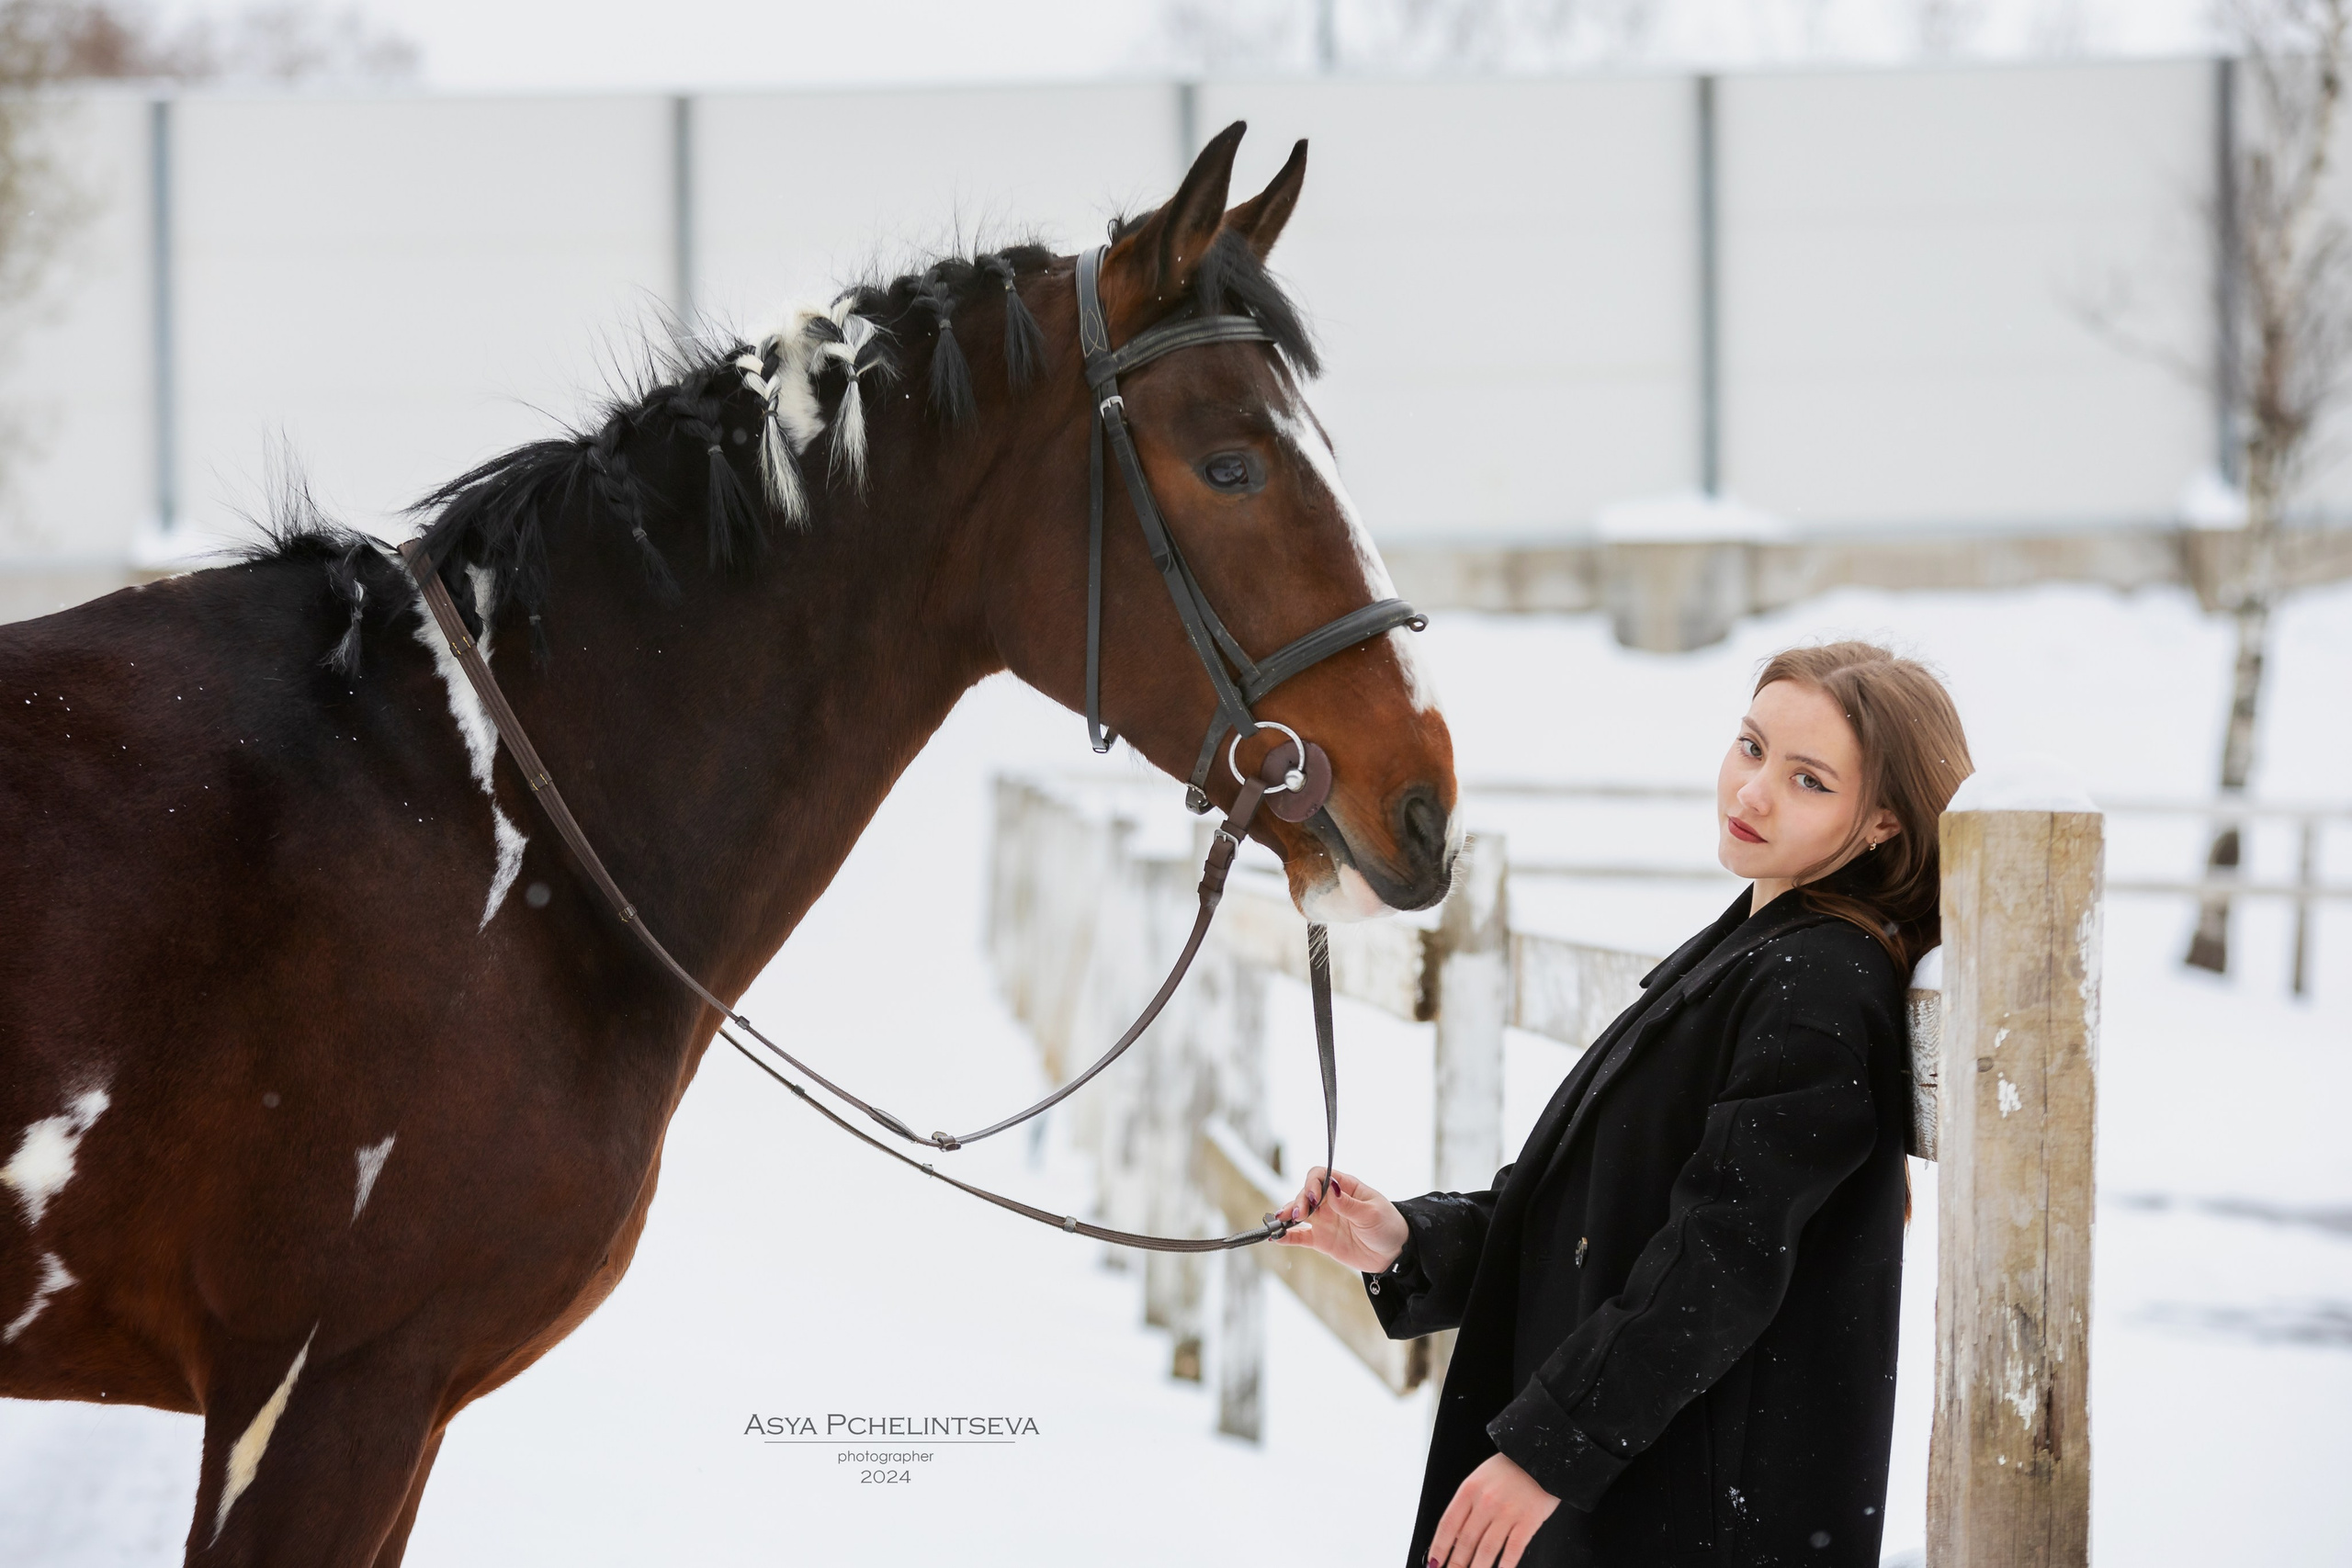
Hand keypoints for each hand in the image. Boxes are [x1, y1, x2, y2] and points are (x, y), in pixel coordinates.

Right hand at [1270, 1166, 1409, 1273]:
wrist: (1395, 1254)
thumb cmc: (1388, 1226)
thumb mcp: (1372, 1214)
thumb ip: (1349, 1204)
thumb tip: (1330, 1188)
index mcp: (1345, 1187)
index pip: (1320, 1176)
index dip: (1312, 1183)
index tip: (1313, 1197)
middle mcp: (1331, 1201)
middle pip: (1306, 1194)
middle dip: (1299, 1201)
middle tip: (1298, 1215)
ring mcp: (1325, 1220)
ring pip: (1299, 1214)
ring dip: (1287, 1215)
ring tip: (1279, 1222)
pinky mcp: (1322, 1240)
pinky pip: (1300, 1236)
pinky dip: (1288, 1236)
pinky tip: (1276, 1237)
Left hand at [1429, 1452, 1560, 1567]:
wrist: (1542, 1454)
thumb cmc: (1510, 1468)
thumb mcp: (1481, 1478)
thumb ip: (1468, 1504)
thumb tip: (1456, 1536)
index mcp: (1470, 1489)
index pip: (1448, 1524)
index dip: (1439, 1547)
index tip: (1434, 1563)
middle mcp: (1486, 1502)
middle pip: (1465, 1541)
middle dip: (1455, 1564)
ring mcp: (1507, 1512)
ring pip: (1486, 1550)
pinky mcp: (1528, 1521)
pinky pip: (1512, 1550)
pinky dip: (1504, 1566)